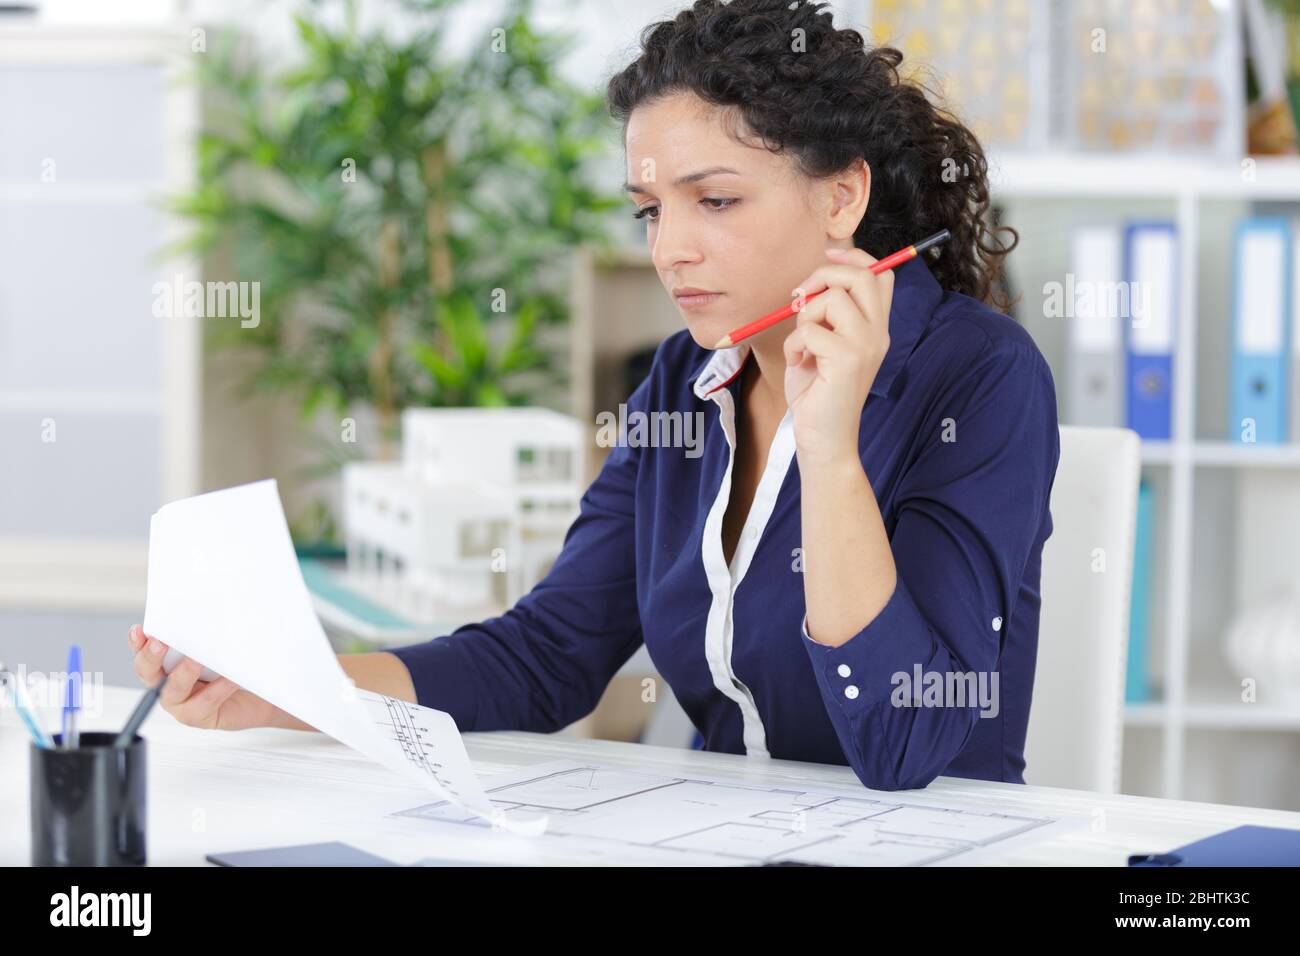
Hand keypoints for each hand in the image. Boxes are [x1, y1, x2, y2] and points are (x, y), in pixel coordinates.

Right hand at [127, 624, 280, 730]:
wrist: (261, 697)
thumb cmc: (237, 668)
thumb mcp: (221, 647)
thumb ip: (208, 635)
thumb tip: (207, 617)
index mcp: (167, 662)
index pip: (144, 650)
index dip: (137, 641)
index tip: (139, 630)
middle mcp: (167, 683)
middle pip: (147, 672)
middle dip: (150, 657)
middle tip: (160, 643)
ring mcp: (181, 702)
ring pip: (173, 690)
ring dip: (183, 673)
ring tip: (196, 660)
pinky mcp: (199, 716)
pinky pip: (204, 703)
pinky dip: (217, 689)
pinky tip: (230, 678)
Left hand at [783, 246, 893, 467]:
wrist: (823, 439)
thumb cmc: (818, 392)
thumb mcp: (823, 343)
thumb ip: (825, 314)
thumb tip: (812, 279)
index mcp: (876, 326)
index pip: (880, 273)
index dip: (853, 257)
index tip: (825, 258)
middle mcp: (878, 333)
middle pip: (862, 274)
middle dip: (824, 274)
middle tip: (800, 297)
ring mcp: (866, 345)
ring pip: (832, 299)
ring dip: (805, 317)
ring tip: (803, 344)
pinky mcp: (847, 360)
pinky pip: (810, 331)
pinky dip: (795, 345)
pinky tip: (799, 364)